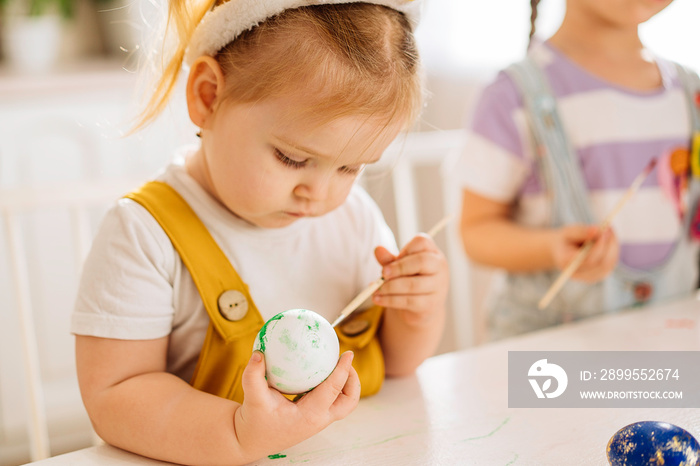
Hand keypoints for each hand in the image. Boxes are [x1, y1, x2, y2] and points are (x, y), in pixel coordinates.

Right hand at [234, 350, 359, 460]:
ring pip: (343, 404)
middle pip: (349, 402)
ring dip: (346, 385)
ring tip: (336, 364)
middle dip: (353, 381)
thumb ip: (253, 376)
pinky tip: (320, 372)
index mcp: (309, 415)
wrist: (250, 441)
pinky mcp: (312, 418)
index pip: (334, 390)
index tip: (348, 353)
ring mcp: (317, 420)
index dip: (343, 370)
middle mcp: (318, 419)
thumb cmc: (253, 423)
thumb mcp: (252, 398)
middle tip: (346, 361)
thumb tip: (258, 353)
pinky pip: (330, 401)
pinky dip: (333, 387)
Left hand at [373, 234, 448, 326]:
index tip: (392, 258)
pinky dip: (390, 300)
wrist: (421, 307)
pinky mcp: (431, 304)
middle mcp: (439, 267)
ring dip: (390, 287)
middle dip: (399, 267)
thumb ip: (389, 259)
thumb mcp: (399, 267)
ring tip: (376, 289)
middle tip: (383, 273)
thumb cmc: (410, 279)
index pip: (422, 242)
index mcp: (432, 252)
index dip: (405, 249)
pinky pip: (409, 301)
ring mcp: (437, 286)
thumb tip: (378, 249)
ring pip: (413, 285)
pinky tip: (378, 299)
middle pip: (422, 261)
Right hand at [552, 224, 618, 282]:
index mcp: (566, 262)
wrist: (562, 251)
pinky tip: (609, 240)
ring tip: (608, 232)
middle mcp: (577, 273)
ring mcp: (589, 277)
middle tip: (609, 229)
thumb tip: (597, 230)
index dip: (599, 246)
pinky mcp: (598, 276)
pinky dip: (613, 251)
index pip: (588, 259)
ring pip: (609, 264)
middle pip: (601, 264)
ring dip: (612, 247)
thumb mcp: (569, 232)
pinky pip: (611, 264)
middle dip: (609, 246)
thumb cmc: (566, 240)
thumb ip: (582, 232)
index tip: (604, 231)